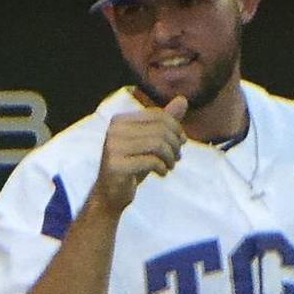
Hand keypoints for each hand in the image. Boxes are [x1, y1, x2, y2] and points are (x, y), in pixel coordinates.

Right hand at [90, 95, 186, 212]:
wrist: (110, 194)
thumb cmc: (132, 166)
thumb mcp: (150, 142)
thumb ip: (164, 121)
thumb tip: (182, 99)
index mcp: (119, 120)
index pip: (157, 115)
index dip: (176, 127)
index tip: (181, 142)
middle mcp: (113, 131)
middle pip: (160, 129)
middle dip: (175, 144)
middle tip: (177, 157)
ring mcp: (113, 148)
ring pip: (157, 144)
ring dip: (170, 157)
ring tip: (170, 165)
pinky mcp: (116, 166)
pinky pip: (151, 161)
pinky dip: (163, 167)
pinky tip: (162, 173)